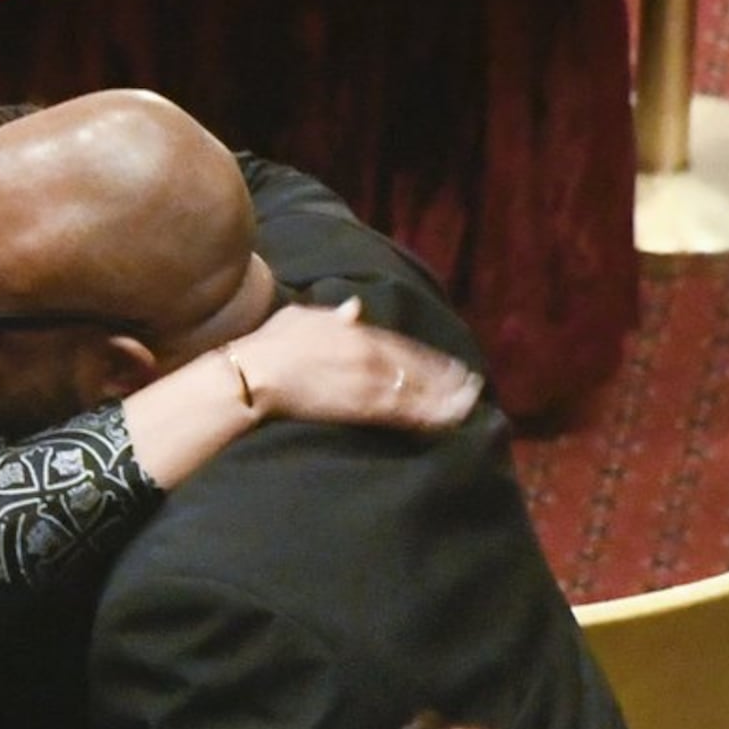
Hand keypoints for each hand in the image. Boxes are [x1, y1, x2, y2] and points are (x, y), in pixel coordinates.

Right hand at [229, 298, 481, 432]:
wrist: (255, 372)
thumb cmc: (271, 344)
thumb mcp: (304, 317)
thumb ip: (335, 313)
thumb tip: (355, 305)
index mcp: (360, 333)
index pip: (406, 347)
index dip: (433, 360)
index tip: (453, 367)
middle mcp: (372, 354)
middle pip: (420, 369)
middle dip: (449, 380)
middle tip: (472, 389)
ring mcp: (369, 381)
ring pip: (418, 391)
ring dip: (446, 400)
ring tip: (466, 408)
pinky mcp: (360, 406)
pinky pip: (402, 413)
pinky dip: (426, 417)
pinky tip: (444, 423)